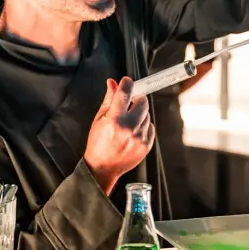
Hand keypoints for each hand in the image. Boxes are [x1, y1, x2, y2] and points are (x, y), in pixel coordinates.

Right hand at [84, 77, 154, 193]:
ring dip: (139, 114)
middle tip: (129, 104)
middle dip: (136, 99)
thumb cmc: (98, 143)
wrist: (102, 168)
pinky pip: (150, 127)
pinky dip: (143, 126)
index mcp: (114, 120)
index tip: (127, 81)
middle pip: (143, 102)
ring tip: (127, 123)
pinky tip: (132, 132)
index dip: (127, 84)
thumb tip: (113, 82)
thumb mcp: (99, 119)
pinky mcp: (146, 146)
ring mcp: (139, 138)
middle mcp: (129, 129)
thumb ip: (109, 99)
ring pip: (147, 115)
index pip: (125, 93)